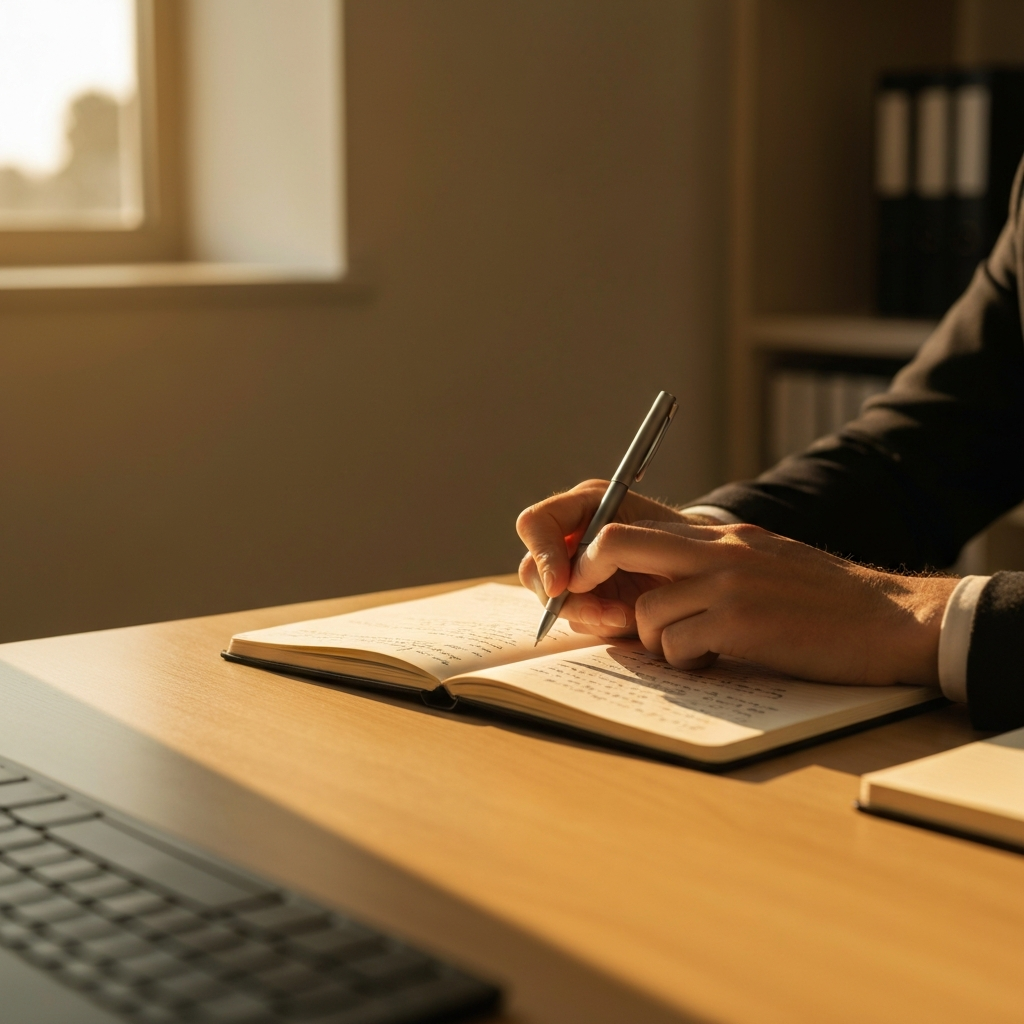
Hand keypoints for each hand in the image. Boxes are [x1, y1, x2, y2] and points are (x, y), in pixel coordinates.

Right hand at [516, 479, 720, 634]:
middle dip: (567, 599)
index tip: (563, 586)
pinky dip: (600, 624)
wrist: (707, 565)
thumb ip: (612, 546)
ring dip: (588, 614)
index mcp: (584, 506)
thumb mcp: (655, 534)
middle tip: (602, 614)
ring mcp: (575, 568)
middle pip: (534, 570)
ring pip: (554, 600)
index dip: (543, 555)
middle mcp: (571, 536)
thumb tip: (570, 583)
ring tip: (625, 617)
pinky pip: (577, 618)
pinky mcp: (587, 597)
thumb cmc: (686, 539)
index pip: (535, 524)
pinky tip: (627, 620)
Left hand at [568, 520, 956, 685]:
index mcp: (724, 536)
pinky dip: (686, 662)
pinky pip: (679, 646)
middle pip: (617, 543)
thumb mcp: (768, 561)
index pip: (636, 524)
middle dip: (591, 578)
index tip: (591, 583)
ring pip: (646, 612)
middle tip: (599, 613)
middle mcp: (720, 550)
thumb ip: (717, 564)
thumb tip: (665, 588)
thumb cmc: (829, 601)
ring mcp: (730, 585)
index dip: (598, 553)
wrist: (894, 619)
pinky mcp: (742, 623)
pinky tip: (716, 662)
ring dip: (656, 643)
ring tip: (691, 652)